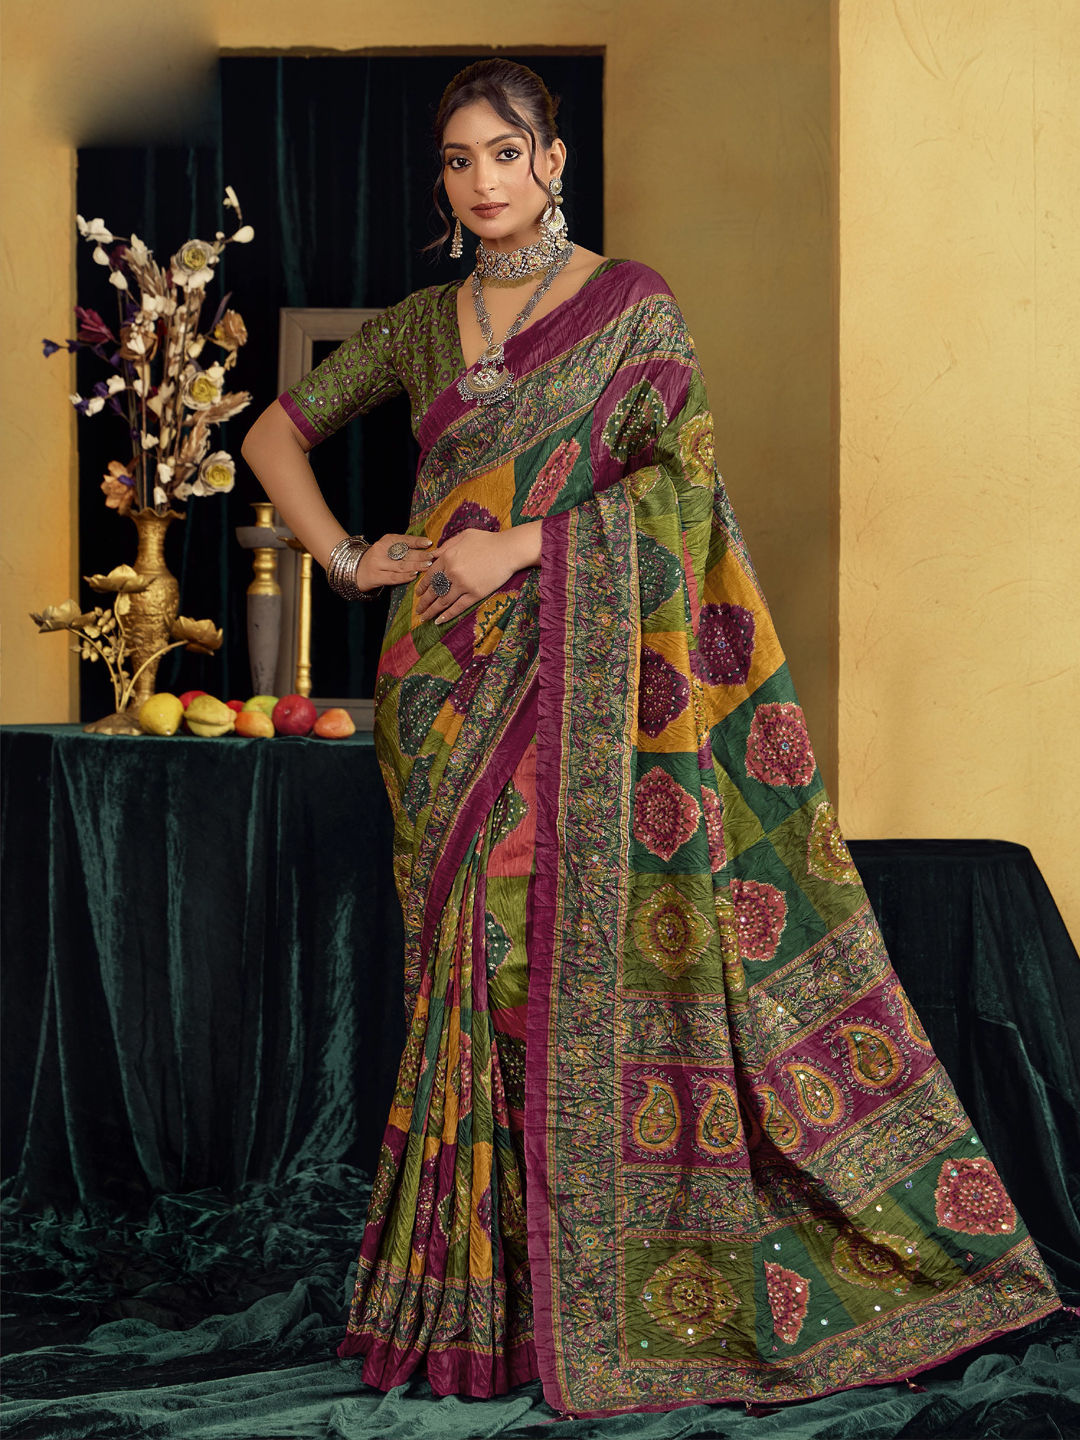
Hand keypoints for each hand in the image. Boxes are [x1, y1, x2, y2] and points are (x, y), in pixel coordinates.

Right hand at [355, 534, 434, 591]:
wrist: (355, 570)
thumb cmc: (378, 559)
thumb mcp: (387, 548)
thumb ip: (403, 547)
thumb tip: (427, 548)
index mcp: (386, 540)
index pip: (404, 540)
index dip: (417, 541)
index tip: (429, 542)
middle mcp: (380, 550)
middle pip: (404, 553)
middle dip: (420, 555)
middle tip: (432, 557)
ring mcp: (377, 564)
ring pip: (400, 565)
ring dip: (416, 566)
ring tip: (428, 566)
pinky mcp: (375, 577)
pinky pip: (393, 577)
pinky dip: (405, 576)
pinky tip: (414, 575)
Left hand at [415, 523, 540, 624]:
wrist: (509, 550)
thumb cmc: (488, 541)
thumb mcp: (464, 536)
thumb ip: (446, 546)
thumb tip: (432, 555)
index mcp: (447, 557)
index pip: (430, 575)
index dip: (422, 586)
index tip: (418, 594)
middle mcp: (452, 572)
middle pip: (434, 590)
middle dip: (424, 602)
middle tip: (418, 610)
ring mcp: (463, 584)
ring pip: (443, 601)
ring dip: (432, 611)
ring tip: (424, 618)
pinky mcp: (475, 594)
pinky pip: (458, 607)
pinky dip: (447, 615)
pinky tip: (439, 621)